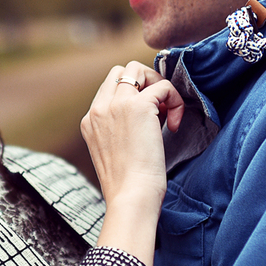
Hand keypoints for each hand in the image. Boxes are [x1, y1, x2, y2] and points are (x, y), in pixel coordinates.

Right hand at [81, 61, 183, 265]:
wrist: (130, 197)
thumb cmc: (129, 185)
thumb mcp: (114, 153)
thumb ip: (120, 130)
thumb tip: (149, 115)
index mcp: (90, 120)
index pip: (111, 87)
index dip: (135, 96)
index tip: (149, 120)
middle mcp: (99, 109)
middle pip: (122, 71)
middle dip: (145, 83)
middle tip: (160, 110)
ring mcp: (116, 105)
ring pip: (138, 69)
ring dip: (158, 85)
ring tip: (167, 114)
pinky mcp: (139, 107)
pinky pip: (163, 86)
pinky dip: (175, 100)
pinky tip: (176, 125)